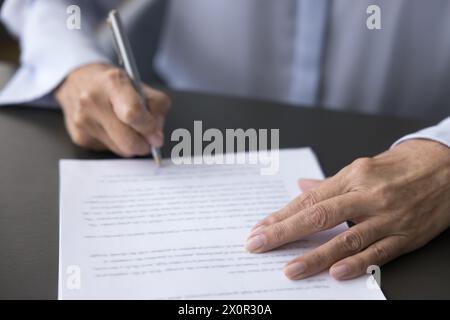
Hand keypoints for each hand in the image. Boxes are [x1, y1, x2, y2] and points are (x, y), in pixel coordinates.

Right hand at [54, 63, 170, 156]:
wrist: (74, 82)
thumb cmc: (112, 85)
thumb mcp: (137, 83)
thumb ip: (155, 105)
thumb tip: (156, 135)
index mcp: (112, 83)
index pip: (133, 113)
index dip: (149, 128)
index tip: (157, 136)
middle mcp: (93, 101)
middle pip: (128, 141)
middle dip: (144, 144)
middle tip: (150, 139)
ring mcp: (83, 122)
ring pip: (121, 150)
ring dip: (132, 144)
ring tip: (127, 127)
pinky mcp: (80, 137)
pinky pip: (110, 150)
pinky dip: (117, 143)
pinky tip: (111, 128)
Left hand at [246, 139, 449, 279]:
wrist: (446, 167)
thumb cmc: (399, 167)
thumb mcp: (362, 167)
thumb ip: (329, 183)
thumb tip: (301, 187)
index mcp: (352, 176)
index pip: (309, 199)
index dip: (282, 216)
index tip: (260, 229)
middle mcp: (366, 195)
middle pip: (319, 216)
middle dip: (285, 232)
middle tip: (258, 244)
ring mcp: (386, 216)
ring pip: (346, 238)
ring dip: (316, 256)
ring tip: (290, 269)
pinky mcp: (405, 235)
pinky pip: (378, 251)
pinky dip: (357, 263)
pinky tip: (335, 272)